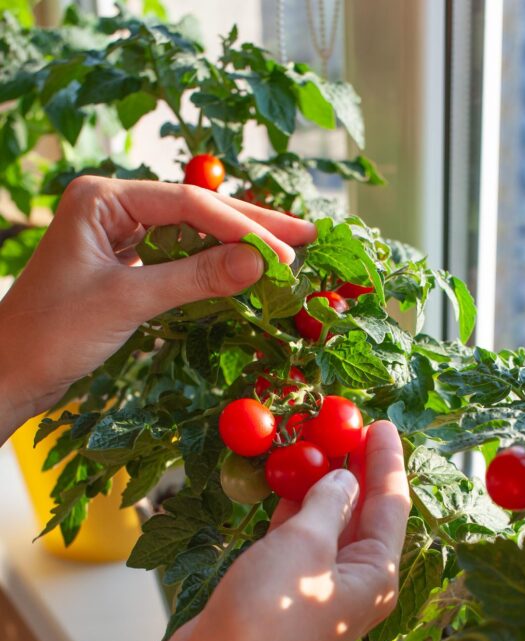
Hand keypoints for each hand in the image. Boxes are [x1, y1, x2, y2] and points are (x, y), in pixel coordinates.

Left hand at [0, 176, 314, 438]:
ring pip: (191, 232)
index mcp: (102, 198)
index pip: (188, 205)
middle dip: (250, 226)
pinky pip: (178, 256)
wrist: (10, 371)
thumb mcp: (128, 302)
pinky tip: (245, 268)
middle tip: (307, 235)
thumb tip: (261, 265)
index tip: (288, 253)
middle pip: (195, 210)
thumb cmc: (52, 333)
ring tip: (289, 249)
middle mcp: (111, 206)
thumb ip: (196, 279)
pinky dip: (213, 265)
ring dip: (236, 244)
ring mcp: (117, 234)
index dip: (242, 229)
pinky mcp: (123, 263)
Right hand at [144, 421, 409, 640]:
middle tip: (341, 422)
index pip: (391, 505)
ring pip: (323, 525)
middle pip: (360, 514)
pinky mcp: (278, 594)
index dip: (386, 460)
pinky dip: (289, 510)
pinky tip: (282, 483)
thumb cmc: (269, 616)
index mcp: (376, 576)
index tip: (381, 421)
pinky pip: (293, 541)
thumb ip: (327, 503)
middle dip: (353, 468)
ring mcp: (313, 590)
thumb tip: (344, 478)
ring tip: (311, 440)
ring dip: (317, 485)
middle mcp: (352, 584)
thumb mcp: (305, 546)